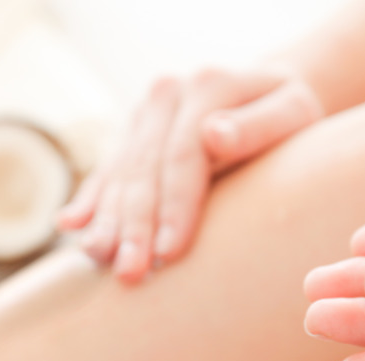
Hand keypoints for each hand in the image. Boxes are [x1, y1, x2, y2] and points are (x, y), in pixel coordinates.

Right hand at [58, 66, 322, 282]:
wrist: (267, 97)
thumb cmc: (292, 118)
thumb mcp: (294, 113)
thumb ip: (259, 125)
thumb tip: (214, 134)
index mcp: (208, 84)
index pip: (184, 152)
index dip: (176, 204)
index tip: (172, 251)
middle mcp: (168, 94)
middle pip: (145, 167)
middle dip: (135, 223)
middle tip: (131, 272)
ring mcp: (145, 114)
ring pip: (120, 172)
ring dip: (108, 219)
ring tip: (100, 259)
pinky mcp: (133, 133)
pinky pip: (107, 169)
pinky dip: (91, 199)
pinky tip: (71, 225)